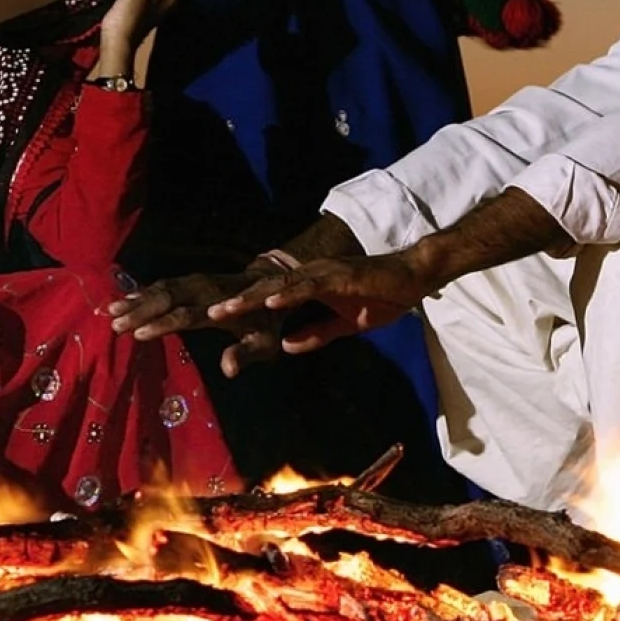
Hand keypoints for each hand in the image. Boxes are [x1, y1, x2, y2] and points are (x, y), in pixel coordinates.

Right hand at [109, 265, 296, 376]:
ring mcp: (193, 282)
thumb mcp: (264, 342)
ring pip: (160, 289)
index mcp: (219, 306)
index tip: (138, 334)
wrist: (268, 284)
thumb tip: (228, 371)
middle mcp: (203, 290)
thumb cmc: (265, 321)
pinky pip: (160, 285)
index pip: (185, 315)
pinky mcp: (187, 281)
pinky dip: (140, 292)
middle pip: (166, 298)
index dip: (162, 324)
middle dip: (140, 311)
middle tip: (115, 324)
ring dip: (135, 300)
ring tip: (110, 312)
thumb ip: (245, 354)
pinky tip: (121, 301)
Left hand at [209, 250, 432, 354]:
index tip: (211, 322)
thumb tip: (286, 347)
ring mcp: (322, 273)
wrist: (413, 278)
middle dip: (233, 303)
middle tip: (206, 316)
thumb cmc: (381, 297)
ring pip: (278, 285)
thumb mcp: (344, 324)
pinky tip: (271, 301)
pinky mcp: (339, 276)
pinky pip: (309, 285)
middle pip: (262, 289)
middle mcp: (307, 275)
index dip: (239, 309)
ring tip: (224, 311)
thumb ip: (316, 334)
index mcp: (306, 287)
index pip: (266, 299)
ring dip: (250, 299)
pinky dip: (288, 293)